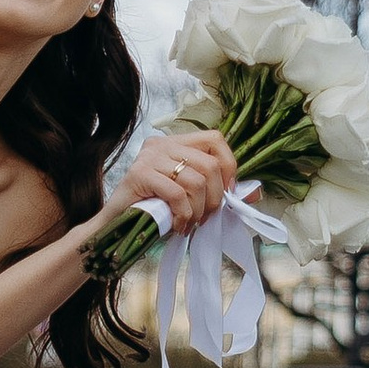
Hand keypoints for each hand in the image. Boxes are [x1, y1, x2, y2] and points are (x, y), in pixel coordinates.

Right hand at [113, 128, 236, 233]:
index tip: (226, 192)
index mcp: (175, 143)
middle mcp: (162, 144)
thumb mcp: (188, 196)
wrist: (115, 229)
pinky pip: (177, 194)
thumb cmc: (154, 212)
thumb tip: (253, 194)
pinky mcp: (139, 174)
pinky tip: (176, 226)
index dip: (228, 165)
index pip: (215, 138)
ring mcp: (149, 157)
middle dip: (214, 197)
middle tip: (205, 218)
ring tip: (189, 224)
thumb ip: (216, 190)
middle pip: (210, 164)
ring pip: (196, 181)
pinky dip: (183, 215)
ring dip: (198, 210)